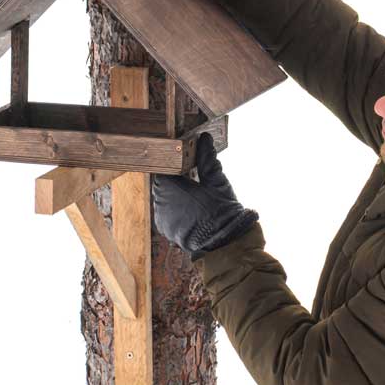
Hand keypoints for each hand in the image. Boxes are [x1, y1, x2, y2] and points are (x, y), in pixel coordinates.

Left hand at [152, 133, 259, 259]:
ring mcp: (160, 217)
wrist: (224, 245)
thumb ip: (207, 159)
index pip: (164, 167)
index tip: (184, 161)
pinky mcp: (164, 228)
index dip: (173, 162)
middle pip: (162, 182)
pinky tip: (189, 208)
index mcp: (170, 188)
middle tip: (191, 176)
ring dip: (173, 193)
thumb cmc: (222, 212)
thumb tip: (205, 138)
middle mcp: (160, 202)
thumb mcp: (216, 182)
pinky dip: (173, 207)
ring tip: (192, 193)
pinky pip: (164, 211)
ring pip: (162, 197)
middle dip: (174, 179)